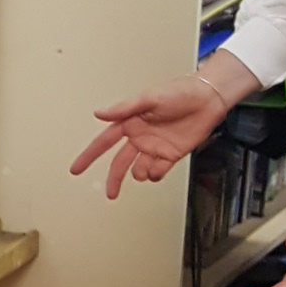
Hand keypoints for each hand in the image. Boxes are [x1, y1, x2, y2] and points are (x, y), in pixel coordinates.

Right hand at [72, 75, 232, 196]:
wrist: (208, 100)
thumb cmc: (181, 92)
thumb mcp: (150, 98)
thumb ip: (124, 108)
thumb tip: (99, 113)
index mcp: (131, 122)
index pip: (104, 142)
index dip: (89, 155)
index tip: (76, 169)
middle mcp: (140, 136)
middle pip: (120, 163)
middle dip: (114, 179)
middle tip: (110, 194)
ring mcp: (155, 147)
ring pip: (139, 169)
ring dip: (140, 173)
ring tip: (146, 168)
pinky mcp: (171, 155)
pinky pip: (158, 171)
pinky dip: (157, 173)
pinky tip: (160, 165)